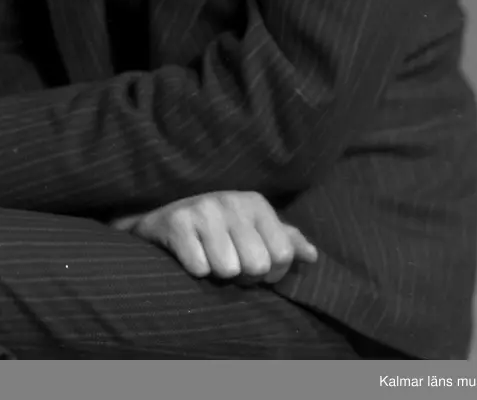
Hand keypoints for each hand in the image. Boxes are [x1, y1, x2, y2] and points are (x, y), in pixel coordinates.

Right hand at [110, 191, 317, 283]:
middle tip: (229, 263)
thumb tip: (312, 256)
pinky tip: (189, 255)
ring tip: (209, 257)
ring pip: (228, 270)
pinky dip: (195, 270)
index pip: (282, 256)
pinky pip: (199, 268)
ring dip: (217, 273)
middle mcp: (231, 200)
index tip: (252, 264)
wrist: (163, 218)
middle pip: (257, 265)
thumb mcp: (253, 229)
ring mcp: (203, 209)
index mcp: (255, 203)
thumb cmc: (218, 228)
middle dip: (243, 276)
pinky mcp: (177, 222)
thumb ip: (285, 241)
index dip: (270, 273)